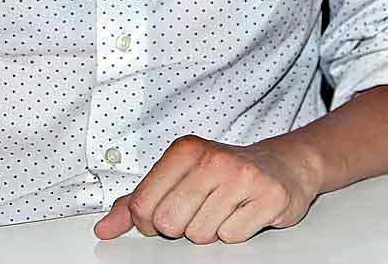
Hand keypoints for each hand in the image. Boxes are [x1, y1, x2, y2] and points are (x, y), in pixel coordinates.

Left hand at [94, 133, 321, 244]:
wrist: (283, 164)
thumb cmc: (224, 173)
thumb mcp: (179, 176)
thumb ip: (137, 202)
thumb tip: (103, 228)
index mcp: (183, 150)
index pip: (142, 204)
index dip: (150, 223)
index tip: (166, 214)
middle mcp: (210, 158)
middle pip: (169, 223)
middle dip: (182, 227)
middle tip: (201, 210)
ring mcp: (241, 176)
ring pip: (201, 235)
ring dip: (211, 231)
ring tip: (224, 209)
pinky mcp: (268, 196)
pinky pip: (232, 237)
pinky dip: (236, 233)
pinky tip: (244, 213)